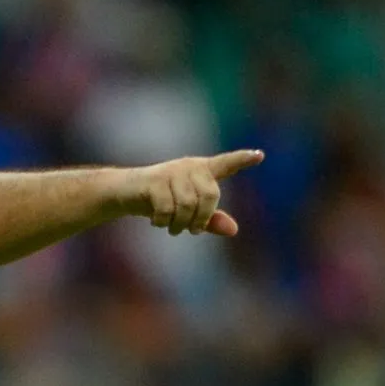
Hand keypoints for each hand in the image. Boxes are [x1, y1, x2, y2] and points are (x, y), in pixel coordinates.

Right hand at [127, 150, 263, 236]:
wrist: (124, 192)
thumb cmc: (160, 200)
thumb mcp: (188, 213)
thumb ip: (211, 220)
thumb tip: (234, 230)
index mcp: (201, 171)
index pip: (225, 164)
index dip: (242, 159)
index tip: (259, 155)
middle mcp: (189, 167)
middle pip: (210, 196)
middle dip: (201, 219)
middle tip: (191, 230)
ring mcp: (171, 172)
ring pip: (188, 205)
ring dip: (180, 224)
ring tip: (172, 228)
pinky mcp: (154, 180)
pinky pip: (168, 208)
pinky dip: (164, 222)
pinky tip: (157, 222)